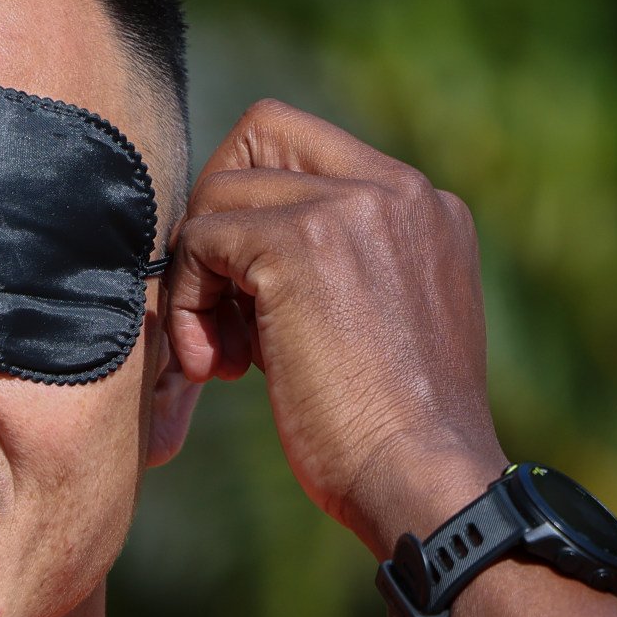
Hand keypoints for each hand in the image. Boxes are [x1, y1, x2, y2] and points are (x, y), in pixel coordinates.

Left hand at [171, 101, 509, 550]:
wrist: (425, 482)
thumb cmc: (402, 437)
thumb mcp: (392, 325)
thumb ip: (347, 269)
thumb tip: (250, 261)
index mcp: (430, 208)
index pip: (313, 150)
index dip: (261, 207)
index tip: (259, 296)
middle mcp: (400, 191)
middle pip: (263, 134)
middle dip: (221, 212)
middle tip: (225, 304)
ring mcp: (352, 208)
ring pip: (221, 193)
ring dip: (201, 276)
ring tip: (226, 357)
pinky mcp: (298, 244)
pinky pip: (199, 240)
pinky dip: (186, 303)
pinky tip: (217, 367)